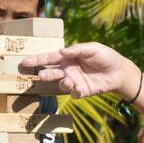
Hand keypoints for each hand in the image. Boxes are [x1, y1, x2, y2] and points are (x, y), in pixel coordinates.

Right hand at [21, 43, 137, 98]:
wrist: (119, 71)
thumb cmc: (105, 56)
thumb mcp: (92, 48)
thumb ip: (77, 50)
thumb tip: (62, 51)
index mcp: (68, 58)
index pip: (50, 58)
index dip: (37, 59)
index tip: (24, 61)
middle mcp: (68, 70)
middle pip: (51, 73)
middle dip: (44, 75)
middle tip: (39, 76)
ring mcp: (74, 82)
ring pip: (61, 84)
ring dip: (61, 83)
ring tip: (67, 80)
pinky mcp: (81, 91)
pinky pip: (74, 94)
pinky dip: (74, 91)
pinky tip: (78, 87)